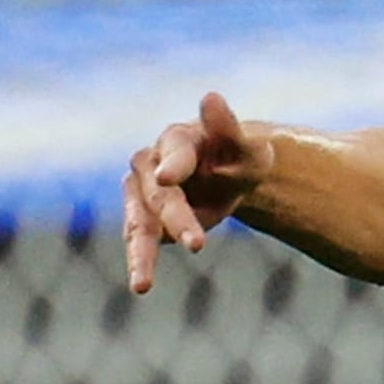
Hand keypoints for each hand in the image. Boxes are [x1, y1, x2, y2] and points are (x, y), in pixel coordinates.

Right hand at [123, 92, 273, 293]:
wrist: (232, 178)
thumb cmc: (240, 154)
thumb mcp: (245, 144)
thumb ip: (227, 126)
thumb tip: (210, 98)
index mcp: (177, 139)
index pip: (174, 152)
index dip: (173, 165)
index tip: (168, 177)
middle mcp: (150, 165)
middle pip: (160, 194)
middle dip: (176, 219)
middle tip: (198, 244)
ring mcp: (141, 195)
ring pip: (137, 224)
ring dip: (140, 254)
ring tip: (142, 285)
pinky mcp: (142, 220)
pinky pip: (140, 242)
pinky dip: (140, 262)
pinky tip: (143, 282)